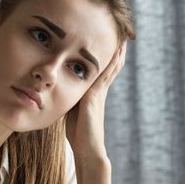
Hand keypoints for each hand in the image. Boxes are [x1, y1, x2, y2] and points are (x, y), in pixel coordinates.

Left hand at [65, 40, 126, 160]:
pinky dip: (111, 63)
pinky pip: (105, 75)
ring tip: (122, 37)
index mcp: (94, 94)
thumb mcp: (72, 110)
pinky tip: (115, 52)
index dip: (107, 58)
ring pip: (111, 68)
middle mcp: (99, 91)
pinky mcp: (95, 97)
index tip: (110, 43)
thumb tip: (62, 89)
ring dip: (117, 53)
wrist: (88, 149)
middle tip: (122, 34)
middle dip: (116, 51)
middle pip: (111, 66)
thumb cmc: (79, 134)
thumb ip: (72, 99)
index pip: (103, 71)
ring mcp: (99, 93)